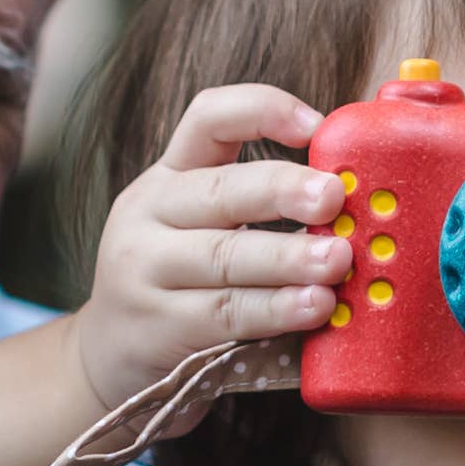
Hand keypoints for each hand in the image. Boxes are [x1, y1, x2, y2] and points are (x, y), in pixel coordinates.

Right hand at [73, 84, 345, 426]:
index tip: (316, 126)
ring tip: (338, 260)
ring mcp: (145, 270)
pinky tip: (314, 307)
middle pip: (220, 190)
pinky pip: (226, 313)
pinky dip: (276, 309)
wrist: (110, 354)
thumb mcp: (197, 227)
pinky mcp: (157, 325)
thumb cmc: (179, 282)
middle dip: (284, 190)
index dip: (263, 111)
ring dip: (289, 258)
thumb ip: (256, 203)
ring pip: (226, 257)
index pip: (209, 119)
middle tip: (335, 197)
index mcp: (169, 176)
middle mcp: (148, 214)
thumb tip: (355, 194)